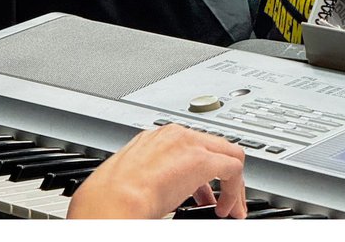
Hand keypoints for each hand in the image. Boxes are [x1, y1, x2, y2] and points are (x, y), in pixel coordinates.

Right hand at [66, 124, 245, 219]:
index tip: (205, 194)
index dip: (203, 174)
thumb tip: (157, 197)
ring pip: (229, 154)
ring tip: (230, 208)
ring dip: (232, 183)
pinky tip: (226, 210)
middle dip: (224, 176)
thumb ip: (151, 179)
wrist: (112, 199)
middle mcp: (174, 134)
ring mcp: (189, 143)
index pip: (191, 146)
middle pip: (215, 146)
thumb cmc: (111, 197)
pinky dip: (234, 190)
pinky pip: (232, 169)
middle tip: (226, 201)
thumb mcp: (133, 180)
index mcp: (154, 139)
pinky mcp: (201, 159)